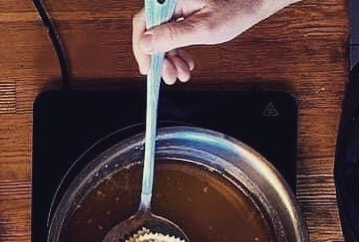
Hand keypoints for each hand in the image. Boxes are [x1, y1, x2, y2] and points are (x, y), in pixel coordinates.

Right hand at [132, 0, 298, 83]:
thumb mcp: (204, 28)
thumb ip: (173, 35)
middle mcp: (172, 1)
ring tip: (182, 73)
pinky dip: (178, 52)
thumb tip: (146, 43)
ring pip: (162, 37)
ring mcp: (178, 7)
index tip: (148, 69)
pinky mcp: (185, 13)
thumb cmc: (237, 7)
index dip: (142, 49)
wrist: (256, 1)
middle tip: (170, 77)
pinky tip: (187, 62)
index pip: (143, 23)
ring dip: (170, 59)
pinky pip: (173, 35)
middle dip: (161, 59)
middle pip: (152, 32)